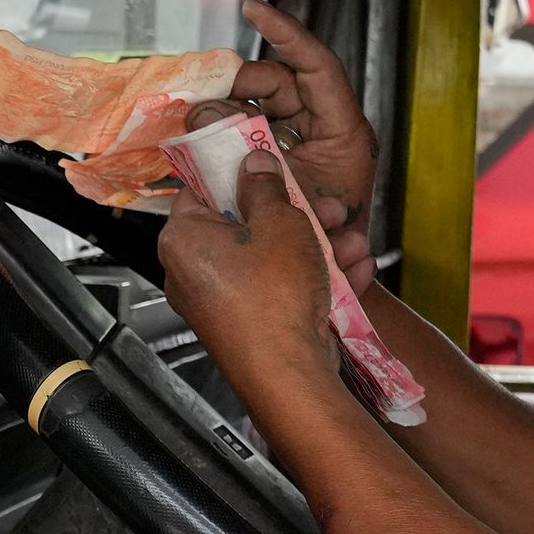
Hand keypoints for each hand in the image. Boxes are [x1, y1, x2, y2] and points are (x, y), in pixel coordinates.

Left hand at [159, 155, 336, 402]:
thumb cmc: (273, 294)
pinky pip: (277, 291)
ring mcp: (219, 303)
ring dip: (314, 247)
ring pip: (268, 259)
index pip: (200, 190)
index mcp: (182, 239)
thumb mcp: (279, 221)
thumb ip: (266, 185)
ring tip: (350, 242)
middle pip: (243, 226)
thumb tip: (254, 162)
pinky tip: (351, 272)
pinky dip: (311, 280)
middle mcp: (191, 272)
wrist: (287, 372)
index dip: (237, 173)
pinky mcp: (246, 326)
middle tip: (326, 209)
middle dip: (294, 215)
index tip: (268, 165)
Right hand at [224, 0, 378, 257]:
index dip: (285, 32)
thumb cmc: (326, 251)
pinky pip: (254, 130)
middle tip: (204, 105)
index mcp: (344, 133)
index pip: (316, 64)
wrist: (334, 289)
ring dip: (228, 114)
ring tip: (203, 133)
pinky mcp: (285, 158)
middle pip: (279, 83)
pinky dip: (230, 133)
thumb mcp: (285, 196)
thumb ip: (249, 155)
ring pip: (260, 106)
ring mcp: (305, 143)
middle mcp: (327, 130)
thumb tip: (208, 116)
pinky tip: (206, 143)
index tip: (252, 10)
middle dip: (238, 86)